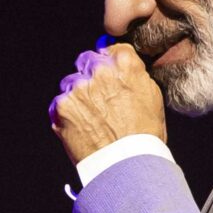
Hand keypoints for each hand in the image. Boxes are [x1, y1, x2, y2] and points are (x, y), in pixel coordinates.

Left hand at [50, 41, 167, 164]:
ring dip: (77, 95)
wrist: (126, 164)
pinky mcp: (62, 106)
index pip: (111, 49)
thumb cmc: (144, 136)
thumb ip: (135, 76)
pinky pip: (59, 103)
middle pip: (87, 61)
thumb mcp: (152, 97)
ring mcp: (78, 87)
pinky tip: (81, 128)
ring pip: (71, 82)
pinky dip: (67, 114)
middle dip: (90, 75)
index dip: (110, 62)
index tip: (109, 74)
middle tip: (99, 100)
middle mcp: (99, 70)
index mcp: (124, 64)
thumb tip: (126, 68)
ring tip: (91, 119)